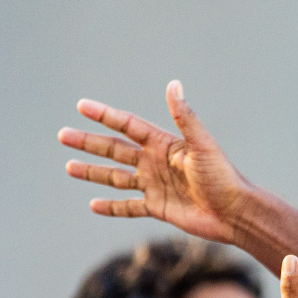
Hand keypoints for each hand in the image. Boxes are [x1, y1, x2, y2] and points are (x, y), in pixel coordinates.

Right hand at [60, 81, 251, 244]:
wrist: (234, 213)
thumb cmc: (222, 176)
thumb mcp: (202, 145)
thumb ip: (185, 117)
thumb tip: (174, 84)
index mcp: (164, 145)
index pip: (128, 126)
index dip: (105, 115)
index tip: (82, 106)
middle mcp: (156, 163)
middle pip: (115, 150)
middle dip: (89, 143)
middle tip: (63, 136)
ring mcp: (155, 185)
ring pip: (116, 178)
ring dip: (93, 173)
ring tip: (69, 167)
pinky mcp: (158, 208)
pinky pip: (129, 207)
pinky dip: (112, 207)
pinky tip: (93, 205)